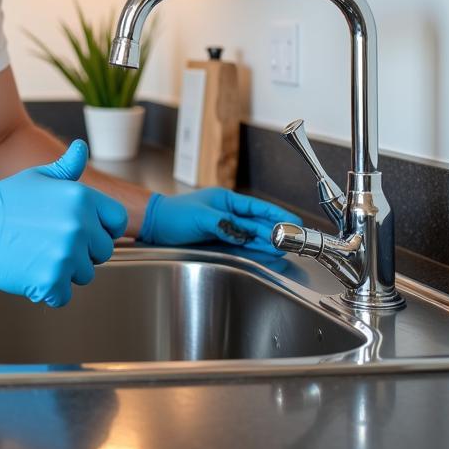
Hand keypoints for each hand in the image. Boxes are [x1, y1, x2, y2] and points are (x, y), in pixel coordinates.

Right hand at [0, 139, 127, 307]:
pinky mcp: (51, 279)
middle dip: (82, 251)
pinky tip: (31, 270)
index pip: (116, 221)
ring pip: (83, 274)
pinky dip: (48, 290)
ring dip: (64, 270)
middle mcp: (78, 226)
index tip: (86, 232)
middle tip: (52, 243)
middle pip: (101, 251)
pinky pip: (62, 295)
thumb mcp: (39, 177)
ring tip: (38, 254)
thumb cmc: (5, 202)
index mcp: (81, 198)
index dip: (102, 228)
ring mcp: (66, 255)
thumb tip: (81, 149)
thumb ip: (67, 168)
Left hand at [138, 188, 301, 256]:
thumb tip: (245, 234)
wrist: (155, 226)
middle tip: (293, 239)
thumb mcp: (201, 217)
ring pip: (250, 233)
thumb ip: (225, 225)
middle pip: (256, 221)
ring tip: (284, 247)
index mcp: (224, 199)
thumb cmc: (173, 215)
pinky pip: (240, 240)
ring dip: (266, 240)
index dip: (275, 214)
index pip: (255, 207)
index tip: (292, 220)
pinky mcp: (217, 237)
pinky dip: (253, 245)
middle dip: (275, 230)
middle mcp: (226, 212)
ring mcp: (222, 225)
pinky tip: (264, 249)